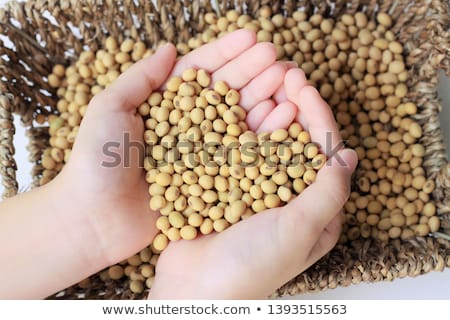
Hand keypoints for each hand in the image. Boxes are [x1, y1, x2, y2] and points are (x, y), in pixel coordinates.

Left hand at [54, 30, 285, 269]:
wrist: (94, 219)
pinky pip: (241, 156)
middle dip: (252, 73)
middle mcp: (186, 127)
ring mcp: (200, 154)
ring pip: (238, 122)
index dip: (226, 54)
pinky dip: (263, 137)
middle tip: (278, 56)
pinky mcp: (211, 181)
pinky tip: (283, 119)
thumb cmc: (95, 162)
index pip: (200, 73)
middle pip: (225, 94)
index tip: (251, 37)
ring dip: (263, 100)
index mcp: (164, 106)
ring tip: (288, 83)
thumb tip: (170, 48)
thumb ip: (140, 78)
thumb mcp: (109, 109)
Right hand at [148, 34, 357, 298]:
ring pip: (270, 141)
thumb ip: (328, 193)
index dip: (318, 116)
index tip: (304, 86)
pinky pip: (242, 150)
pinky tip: (238, 105)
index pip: (327, 153)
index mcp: (317, 210)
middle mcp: (291, 197)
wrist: (196, 287)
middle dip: (296, 105)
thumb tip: (348, 155)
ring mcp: (260, 190)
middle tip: (286, 72)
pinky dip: (242, 127)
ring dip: (269, 110)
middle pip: (299, 142)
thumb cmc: (251, 266)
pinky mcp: (232, 187)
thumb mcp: (299, 231)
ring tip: (264, 79)